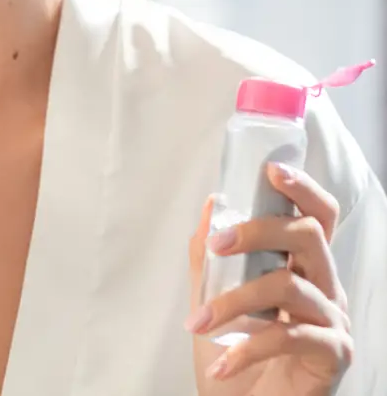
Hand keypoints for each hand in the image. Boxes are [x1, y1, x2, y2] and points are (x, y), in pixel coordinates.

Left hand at [188, 164, 352, 394]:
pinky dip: (248, 348)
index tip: (271, 170)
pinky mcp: (334, 355)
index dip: (301, 188)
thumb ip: (210, 252)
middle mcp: (324, 285)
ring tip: (199, 320)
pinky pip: (291, 336)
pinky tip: (221, 363)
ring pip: (290, 286)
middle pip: (309, 235)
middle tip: (217, 244)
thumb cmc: (231, 350)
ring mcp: (333, 320)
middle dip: (259, 230)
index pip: (316, 215)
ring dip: (236, 300)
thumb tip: (213, 203)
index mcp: (301, 264)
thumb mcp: (210, 294)